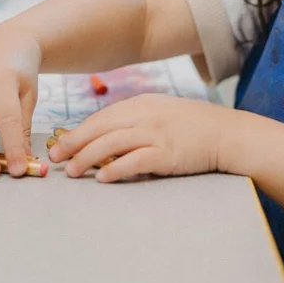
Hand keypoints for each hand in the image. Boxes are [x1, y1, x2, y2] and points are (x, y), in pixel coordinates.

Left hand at [48, 94, 227, 181]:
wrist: (227, 133)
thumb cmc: (194, 126)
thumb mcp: (163, 113)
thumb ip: (136, 121)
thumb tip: (106, 139)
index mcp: (142, 104)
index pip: (101, 117)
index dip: (78, 131)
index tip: (61, 144)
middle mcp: (146, 115)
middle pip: (100, 128)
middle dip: (74, 143)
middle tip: (56, 158)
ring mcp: (156, 133)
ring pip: (110, 144)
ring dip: (87, 158)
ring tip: (72, 171)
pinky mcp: (167, 153)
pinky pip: (134, 161)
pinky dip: (115, 169)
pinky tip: (102, 178)